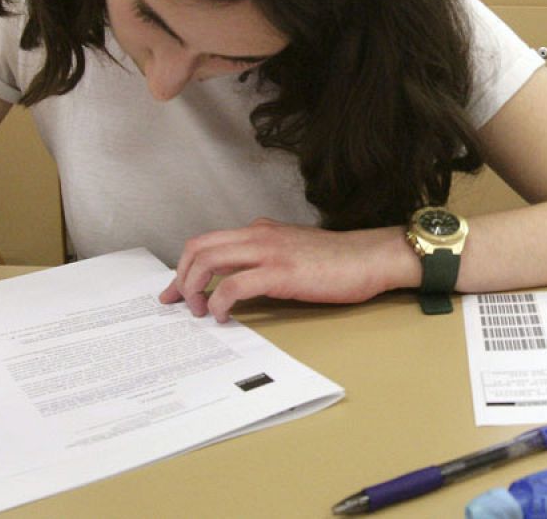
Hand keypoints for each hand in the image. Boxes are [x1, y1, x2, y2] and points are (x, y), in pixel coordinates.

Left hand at [159, 218, 414, 321]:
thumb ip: (267, 256)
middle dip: (181, 278)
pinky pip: (234, 285)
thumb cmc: (338, 260)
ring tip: (201, 312)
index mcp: (260, 230)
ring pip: (209, 262)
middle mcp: (258, 235)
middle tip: (178, 304)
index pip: (208, 241)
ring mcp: (269, 252)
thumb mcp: (293, 249)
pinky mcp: (280, 273)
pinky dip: (220, 302)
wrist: (370, 257)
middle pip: (199, 248)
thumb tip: (243, 278)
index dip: (185, 267)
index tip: (177, 290)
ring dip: (195, 290)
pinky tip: (223, 316)